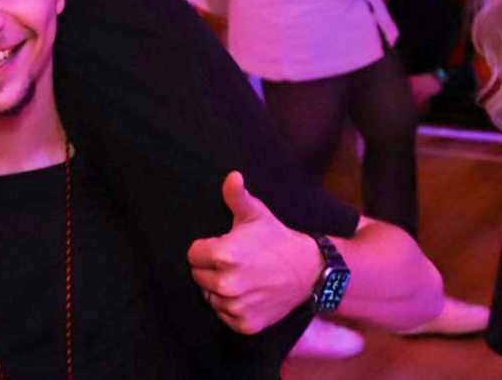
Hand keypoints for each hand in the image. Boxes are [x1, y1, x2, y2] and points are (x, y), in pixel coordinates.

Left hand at [187, 172, 319, 334]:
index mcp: (223, 255)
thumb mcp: (256, 214)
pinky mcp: (245, 324)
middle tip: (234, 262)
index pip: (193, 254)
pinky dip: (232, 307)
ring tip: (242, 277)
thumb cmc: (277, 239)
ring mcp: (236, 306)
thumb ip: (236, 196)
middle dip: (211, 268)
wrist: (308, 271)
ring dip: (220, 289)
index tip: (223, 246)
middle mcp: (226, 284)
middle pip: (199, 276)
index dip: (206, 248)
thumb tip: (232, 176)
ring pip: (210, 297)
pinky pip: (224, 315)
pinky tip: (248, 294)